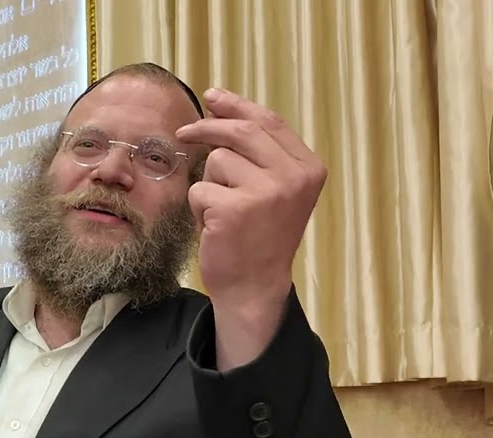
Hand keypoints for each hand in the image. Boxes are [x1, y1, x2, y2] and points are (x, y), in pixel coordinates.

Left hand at [176, 88, 325, 307]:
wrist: (255, 286)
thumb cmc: (259, 238)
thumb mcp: (275, 191)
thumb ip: (261, 154)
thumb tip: (222, 110)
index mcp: (308, 168)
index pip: (270, 121)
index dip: (238, 105)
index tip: (213, 96)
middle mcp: (293, 176)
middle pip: (241, 131)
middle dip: (207, 127)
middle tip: (184, 131)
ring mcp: (266, 191)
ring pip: (216, 161)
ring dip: (208, 184)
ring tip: (221, 211)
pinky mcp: (235, 208)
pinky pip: (200, 189)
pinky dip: (199, 208)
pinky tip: (214, 227)